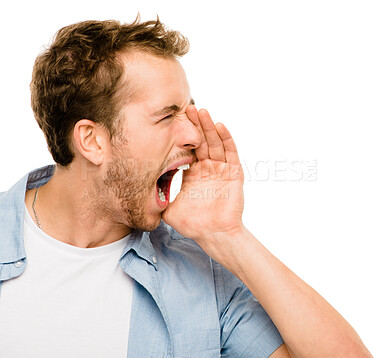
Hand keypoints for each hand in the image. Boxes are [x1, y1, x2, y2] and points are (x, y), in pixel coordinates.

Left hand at [162, 106, 244, 255]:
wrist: (213, 234)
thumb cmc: (194, 224)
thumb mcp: (170, 209)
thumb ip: (158, 200)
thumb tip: (138, 196)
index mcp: (194, 174)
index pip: (188, 149)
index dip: (182, 136)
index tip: (174, 121)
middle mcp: (208, 168)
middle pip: (202, 141)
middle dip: (195, 125)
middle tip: (187, 108)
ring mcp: (221, 169)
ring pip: (215, 143)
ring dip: (209, 127)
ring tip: (201, 111)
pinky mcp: (233, 173)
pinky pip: (230, 153)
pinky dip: (226, 139)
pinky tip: (219, 126)